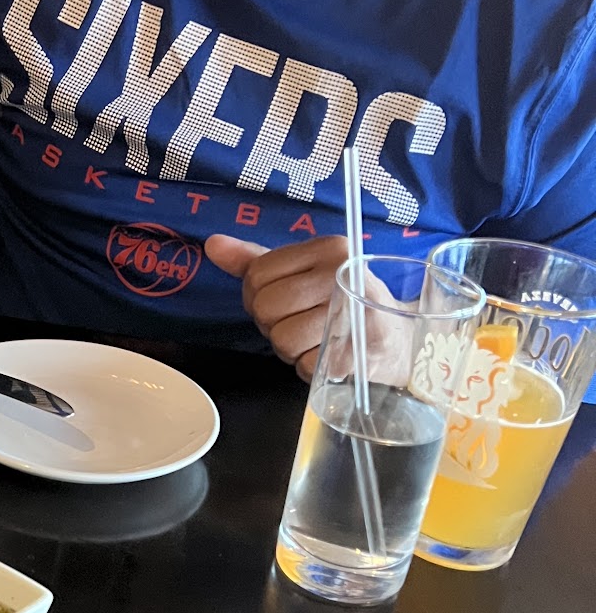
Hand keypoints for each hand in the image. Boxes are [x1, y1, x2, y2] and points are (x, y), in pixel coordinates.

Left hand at [205, 233, 348, 380]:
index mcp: (329, 249)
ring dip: (291, 349)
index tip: (281, 303)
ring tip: (314, 340)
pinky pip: (305, 365)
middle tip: (298, 324)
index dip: (256, 296)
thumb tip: (213, 245)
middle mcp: (343, 275)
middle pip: (266, 308)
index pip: (257, 274)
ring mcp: (355, 314)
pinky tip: (329, 356)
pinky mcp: (359, 353)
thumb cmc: (342, 304)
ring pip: (282, 339)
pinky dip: (310, 367)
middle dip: (273, 324)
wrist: (399, 342)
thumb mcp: (303, 274)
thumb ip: (256, 261)